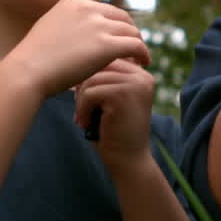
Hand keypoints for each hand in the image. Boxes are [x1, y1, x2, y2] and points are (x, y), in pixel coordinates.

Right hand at [7, 0, 149, 99]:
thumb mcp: (51, 26)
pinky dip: (143, 54)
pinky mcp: (107, 45)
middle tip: (130, 47)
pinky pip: (136, 46)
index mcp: (73, 1)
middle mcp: (88, 9)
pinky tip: (143, 62)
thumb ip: (72, 22)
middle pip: (123, 15)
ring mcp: (98, 25)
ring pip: (132, 32)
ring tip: (137, 59)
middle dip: (128, 31)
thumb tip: (85, 30)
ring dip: (137, 45)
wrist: (29, 71)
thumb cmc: (34, 57)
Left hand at [74, 58, 156, 172]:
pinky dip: (82, 109)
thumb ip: (104, 79)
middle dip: (84, 87)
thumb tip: (77, 59)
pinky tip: (85, 123)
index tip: (87, 101)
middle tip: (82, 109)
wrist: (128, 162)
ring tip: (83, 118)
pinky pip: (91, 92)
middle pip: (99, 64)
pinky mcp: (123, 95)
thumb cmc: (114, 132)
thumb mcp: (110, 100)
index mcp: (141, 74)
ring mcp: (135, 84)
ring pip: (92, 78)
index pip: (106, 59)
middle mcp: (142, 75)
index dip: (90, 78)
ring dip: (81, 100)